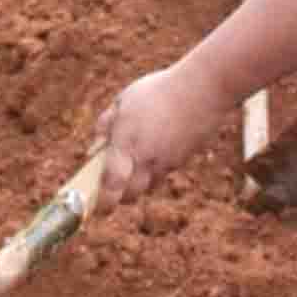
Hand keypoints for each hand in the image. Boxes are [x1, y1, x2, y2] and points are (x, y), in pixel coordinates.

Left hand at [92, 64, 228, 216]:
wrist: (202, 89)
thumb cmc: (158, 91)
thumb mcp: (123, 101)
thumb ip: (106, 125)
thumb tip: (94, 149)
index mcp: (127, 143)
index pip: (113, 184)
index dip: (104, 201)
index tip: (98, 207)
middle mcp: (147, 158)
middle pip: (131, 194)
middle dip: (120, 196)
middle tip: (113, 186)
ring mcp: (167, 161)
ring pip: (149, 185)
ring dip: (139, 182)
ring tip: (135, 161)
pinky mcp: (182, 159)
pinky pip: (164, 172)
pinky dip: (156, 169)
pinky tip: (156, 147)